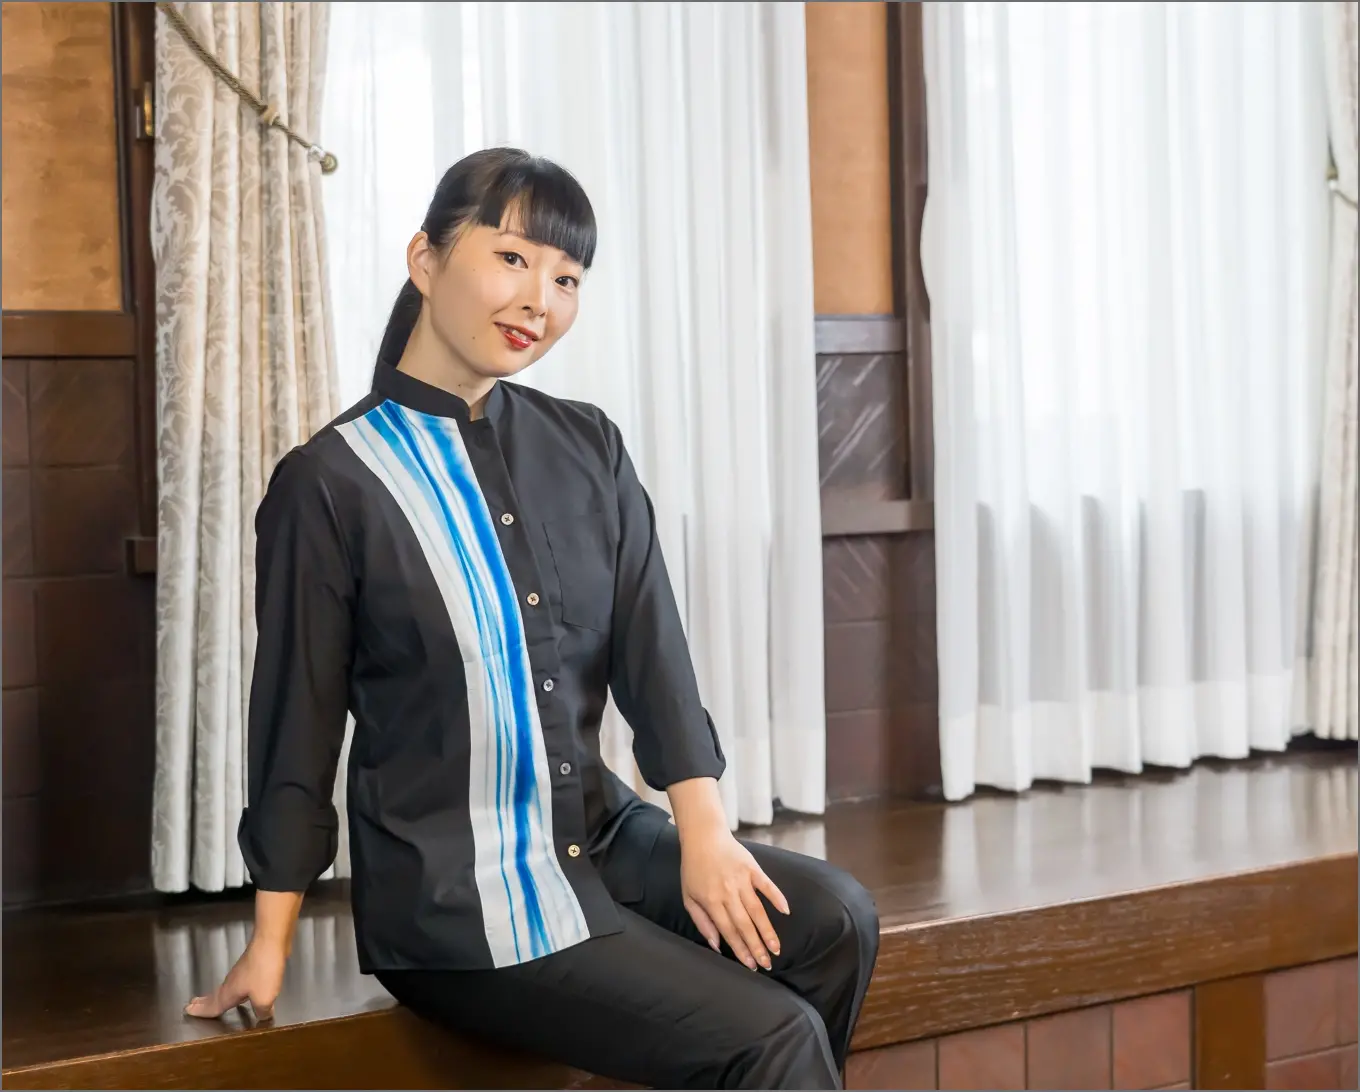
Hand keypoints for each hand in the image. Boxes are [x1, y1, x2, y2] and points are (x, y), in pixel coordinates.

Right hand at [184, 936, 286, 1021]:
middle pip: (214, 995)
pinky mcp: (253, 965)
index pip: (213, 1006)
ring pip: (225, 987)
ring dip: (217, 995)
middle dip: (204, 1002)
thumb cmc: (263, 970)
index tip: (188, 1012)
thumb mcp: (264, 998)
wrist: (271, 940)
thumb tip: (263, 1017)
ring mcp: (241, 971)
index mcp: (229, 992)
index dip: (202, 1012)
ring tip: (212, 999)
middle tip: (192, 1005)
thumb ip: (262, 1011)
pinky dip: (234, 988)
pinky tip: (242, 988)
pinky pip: (239, 981)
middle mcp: (232, 982)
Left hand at [680, 824, 789, 971]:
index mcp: (711, 901)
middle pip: (744, 924)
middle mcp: (728, 892)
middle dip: (756, 947)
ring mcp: (741, 879)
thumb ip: (702, 922)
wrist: (703, 837)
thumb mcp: (688, 896)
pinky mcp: (752, 867)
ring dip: (767, 930)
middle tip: (767, 964)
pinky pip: (767, 884)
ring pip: (757, 910)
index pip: (728, 931)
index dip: (740, 949)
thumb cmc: (694, 868)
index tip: (750, 965)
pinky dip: (777, 897)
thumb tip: (716, 945)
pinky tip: (785, 911)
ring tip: (776, 948)